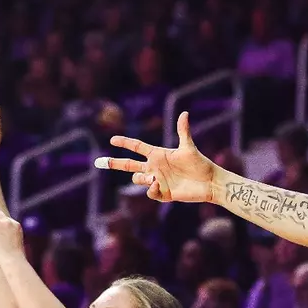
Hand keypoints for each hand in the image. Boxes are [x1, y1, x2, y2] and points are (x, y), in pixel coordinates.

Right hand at [98, 112, 218, 202]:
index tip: (112, 139)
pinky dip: (151, 189)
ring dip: (141, 178)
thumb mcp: (189, 148)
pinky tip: (158, 185)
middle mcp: (154, 167)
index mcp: (158, 154)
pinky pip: (150, 192)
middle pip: (129, 165)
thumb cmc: (200, 163)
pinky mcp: (163, 193)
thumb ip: (183, 131)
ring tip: (153, 178)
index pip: (137, 147)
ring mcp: (157, 181)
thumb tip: (184, 113)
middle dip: (114, 163)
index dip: (125, 143)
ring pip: (138, 179)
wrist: (208, 182)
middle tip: (98, 162)